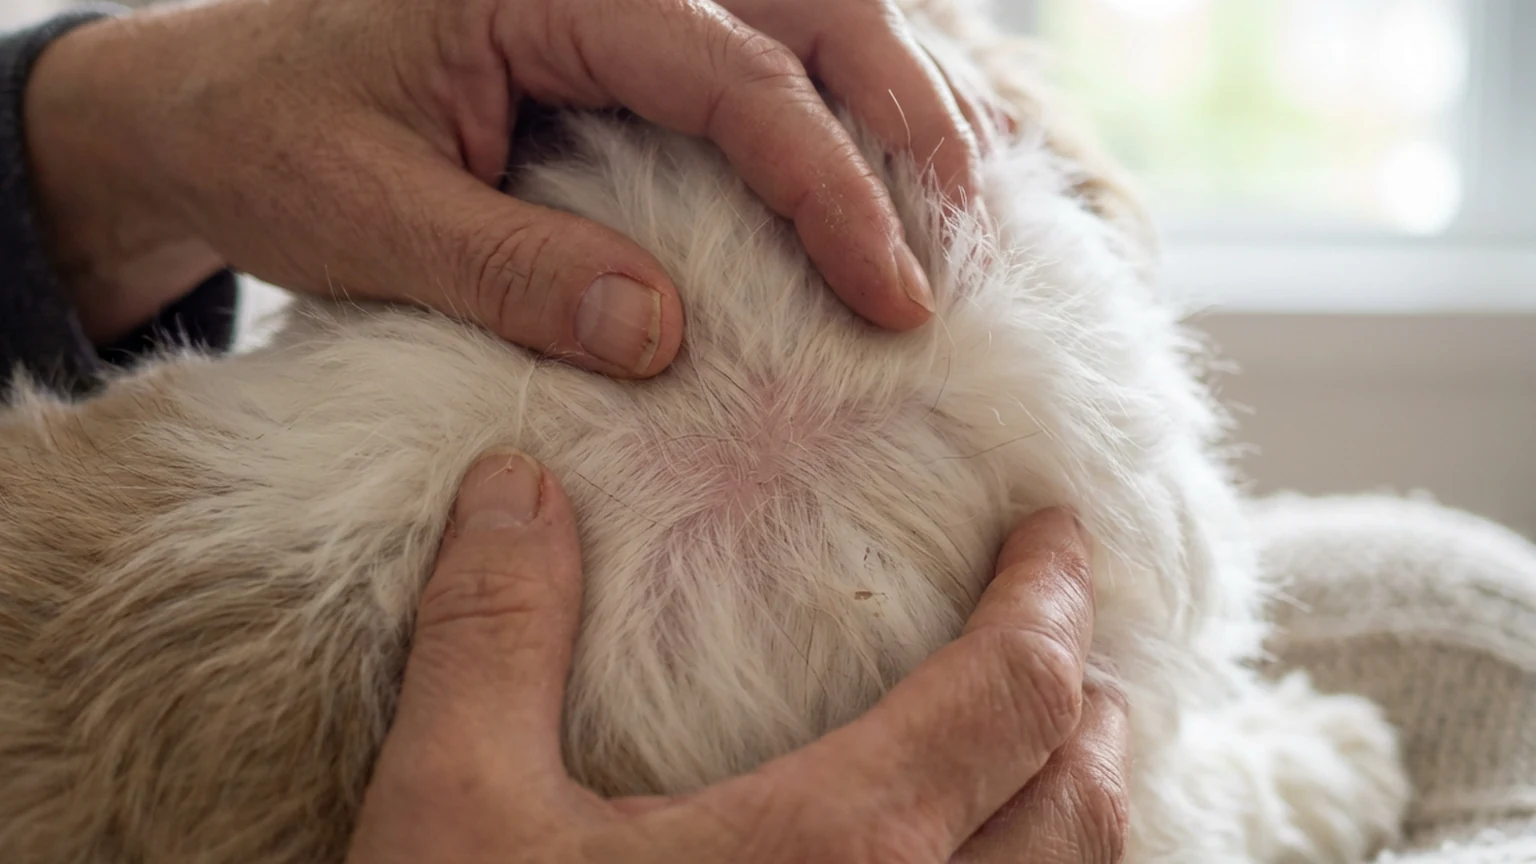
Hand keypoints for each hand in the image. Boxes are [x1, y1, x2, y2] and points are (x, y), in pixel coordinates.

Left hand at [24, 0, 990, 362]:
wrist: (205, 102)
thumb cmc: (268, 142)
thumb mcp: (365, 215)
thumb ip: (510, 269)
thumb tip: (664, 337)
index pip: (730, 73)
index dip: (827, 185)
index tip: (893, 296)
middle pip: (812, 8)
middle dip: (910, 116)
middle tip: (970, 240)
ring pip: (809, 12)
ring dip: (899, 98)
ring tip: (964, 206)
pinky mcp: (623, 34)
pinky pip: (763, 46)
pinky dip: (841, 103)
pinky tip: (886, 171)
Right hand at [347, 451, 1129, 862]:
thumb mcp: (450, 820)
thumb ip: (492, 636)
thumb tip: (512, 481)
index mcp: (840, 859)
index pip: (1013, 692)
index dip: (1051, 598)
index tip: (1056, 534)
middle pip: (1080, 804)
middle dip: (1089, 706)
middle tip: (1064, 643)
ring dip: (1083, 818)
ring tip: (1049, 761)